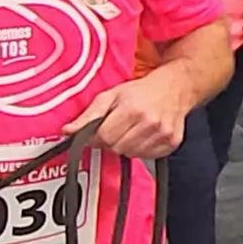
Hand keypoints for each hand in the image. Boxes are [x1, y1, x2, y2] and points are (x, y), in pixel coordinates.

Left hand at [80, 71, 198, 157]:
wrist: (175, 87)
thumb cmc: (141, 91)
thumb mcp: (111, 95)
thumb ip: (88, 115)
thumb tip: (68, 131)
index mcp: (132, 109)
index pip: (104, 137)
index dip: (96, 137)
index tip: (98, 131)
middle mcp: (150, 123)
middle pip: (117, 148)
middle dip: (111, 141)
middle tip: (116, 128)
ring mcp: (163, 134)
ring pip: (131, 154)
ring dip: (126, 145)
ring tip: (130, 130)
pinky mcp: (171, 143)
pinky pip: (146, 156)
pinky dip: (141, 148)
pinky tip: (143, 135)